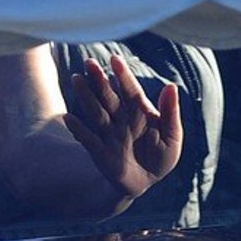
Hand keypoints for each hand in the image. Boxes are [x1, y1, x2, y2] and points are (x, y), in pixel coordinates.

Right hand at [66, 55, 182, 202]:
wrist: (146, 180)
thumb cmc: (161, 155)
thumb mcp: (172, 136)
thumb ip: (171, 112)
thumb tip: (171, 86)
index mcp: (140, 112)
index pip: (131, 91)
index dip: (124, 76)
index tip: (115, 59)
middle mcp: (122, 119)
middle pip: (109, 97)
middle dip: (99, 80)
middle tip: (89, 63)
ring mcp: (109, 134)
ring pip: (96, 112)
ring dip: (86, 96)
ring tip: (77, 79)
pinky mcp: (100, 151)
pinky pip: (88, 139)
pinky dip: (79, 129)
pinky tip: (69, 118)